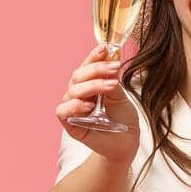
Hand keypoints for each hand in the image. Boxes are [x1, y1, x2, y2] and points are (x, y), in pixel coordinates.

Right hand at [56, 45, 138, 164]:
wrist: (126, 142)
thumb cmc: (123, 119)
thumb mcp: (120, 95)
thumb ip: (111, 79)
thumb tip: (109, 57)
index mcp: (89, 84)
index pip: (86, 67)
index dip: (93, 57)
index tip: (105, 48)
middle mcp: (78, 94)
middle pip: (78, 76)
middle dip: (96, 70)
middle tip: (115, 69)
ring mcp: (72, 108)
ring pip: (73, 90)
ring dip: (92, 86)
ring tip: (110, 88)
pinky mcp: (69, 124)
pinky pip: (63, 110)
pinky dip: (75, 106)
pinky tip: (89, 106)